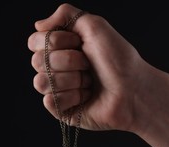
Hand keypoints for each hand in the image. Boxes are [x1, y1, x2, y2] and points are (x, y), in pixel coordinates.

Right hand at [27, 3, 160, 132]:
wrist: (133, 89)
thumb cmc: (118, 59)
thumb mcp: (94, 25)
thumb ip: (65, 15)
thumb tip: (38, 25)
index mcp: (61, 48)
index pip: (34, 42)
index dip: (54, 41)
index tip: (78, 42)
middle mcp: (56, 68)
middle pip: (36, 61)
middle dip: (67, 60)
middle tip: (88, 64)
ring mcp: (57, 90)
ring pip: (41, 82)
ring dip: (70, 80)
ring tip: (89, 82)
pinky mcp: (61, 110)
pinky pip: (50, 101)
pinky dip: (71, 97)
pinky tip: (86, 97)